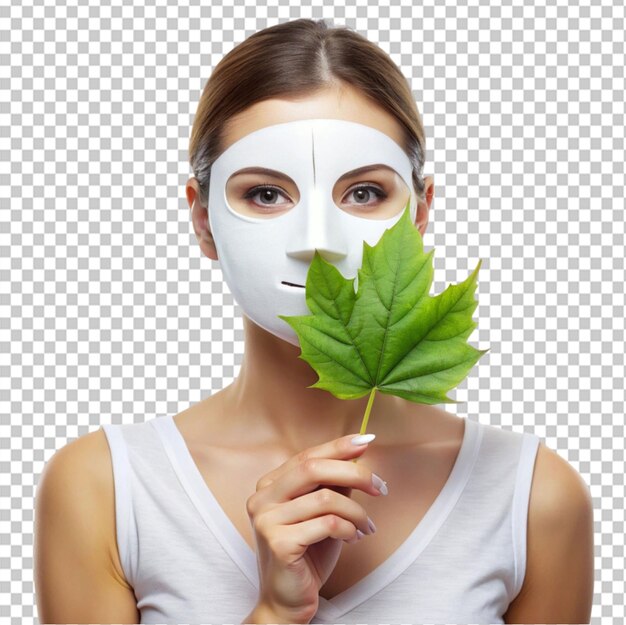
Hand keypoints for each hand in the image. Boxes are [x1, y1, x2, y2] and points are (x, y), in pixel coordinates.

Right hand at [245, 433, 384, 621]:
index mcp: (269, 485)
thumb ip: (333, 485)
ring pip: (326, 498)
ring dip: (356, 511)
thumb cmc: (307, 554)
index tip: (366, 441)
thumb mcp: (322, 512)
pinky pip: (327, 524)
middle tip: (380, 487)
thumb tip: (358, 455)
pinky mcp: (279, 543)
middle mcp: (262, 498)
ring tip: (366, 527)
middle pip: (313, 468)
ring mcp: (266, 520)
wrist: (287, 601)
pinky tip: (352, 538)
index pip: (306, 455)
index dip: (338, 446)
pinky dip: (348, 528)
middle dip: (354, 473)